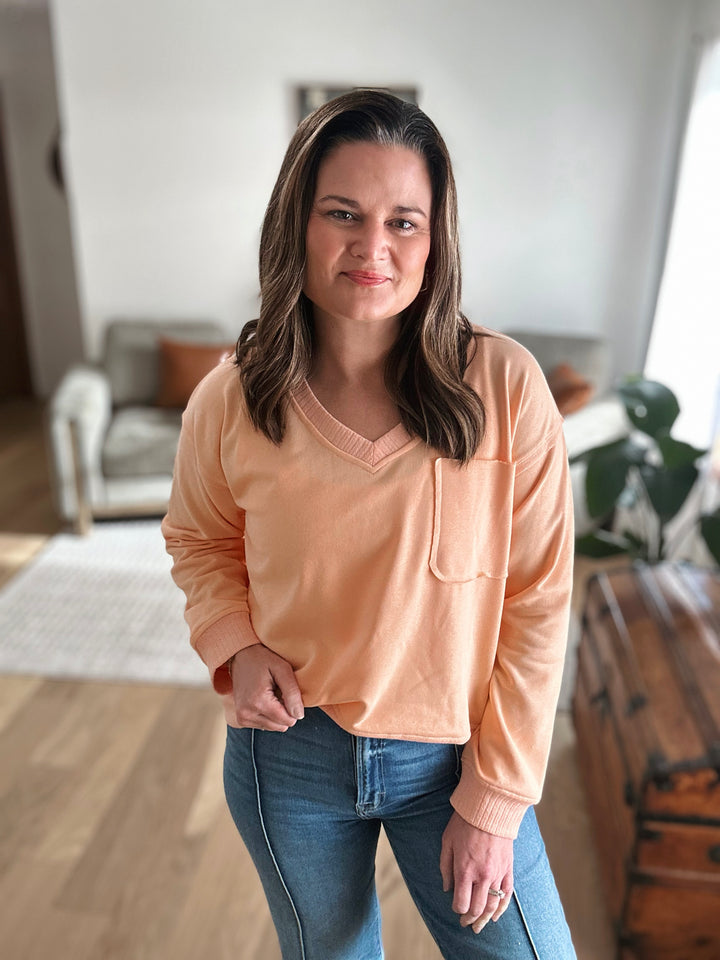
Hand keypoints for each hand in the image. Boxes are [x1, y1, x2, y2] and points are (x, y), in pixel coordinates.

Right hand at [229, 645, 303, 731]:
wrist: (241, 656)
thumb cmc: (263, 659)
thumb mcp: (283, 669)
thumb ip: (292, 693)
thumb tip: (299, 715)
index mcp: (258, 702)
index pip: (286, 720)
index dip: (293, 707)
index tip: (286, 691)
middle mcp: (247, 714)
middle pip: (280, 726)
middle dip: (285, 711)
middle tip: (278, 692)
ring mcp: (242, 718)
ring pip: (273, 727)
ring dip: (276, 713)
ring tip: (270, 694)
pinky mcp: (241, 719)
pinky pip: (264, 725)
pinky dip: (268, 714)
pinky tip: (264, 699)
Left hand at [440, 811, 512, 933]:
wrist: (489, 807)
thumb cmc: (464, 823)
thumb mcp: (447, 842)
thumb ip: (445, 867)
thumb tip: (447, 888)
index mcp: (465, 870)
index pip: (462, 903)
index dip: (458, 910)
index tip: (456, 909)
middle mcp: (482, 876)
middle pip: (477, 908)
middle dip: (470, 919)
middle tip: (465, 923)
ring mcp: (497, 874)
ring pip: (493, 905)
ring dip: (485, 919)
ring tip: (479, 926)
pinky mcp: (508, 869)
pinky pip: (507, 894)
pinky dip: (502, 908)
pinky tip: (496, 916)